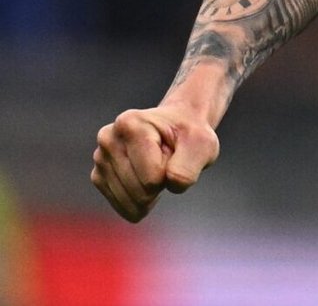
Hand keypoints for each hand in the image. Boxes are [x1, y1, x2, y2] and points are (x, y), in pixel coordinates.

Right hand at [91, 106, 219, 221]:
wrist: (177, 128)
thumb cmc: (189, 136)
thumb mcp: (203, 145)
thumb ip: (189, 167)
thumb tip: (170, 184)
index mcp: (130, 124)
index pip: (153, 176)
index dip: (172, 172)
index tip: (175, 152)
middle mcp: (108, 139)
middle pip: (140, 191)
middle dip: (161, 183)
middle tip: (167, 161)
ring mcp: (100, 158)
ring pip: (131, 202)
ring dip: (151, 193)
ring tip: (156, 167)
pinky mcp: (99, 176)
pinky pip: (124, 208)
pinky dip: (141, 201)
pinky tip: (146, 178)